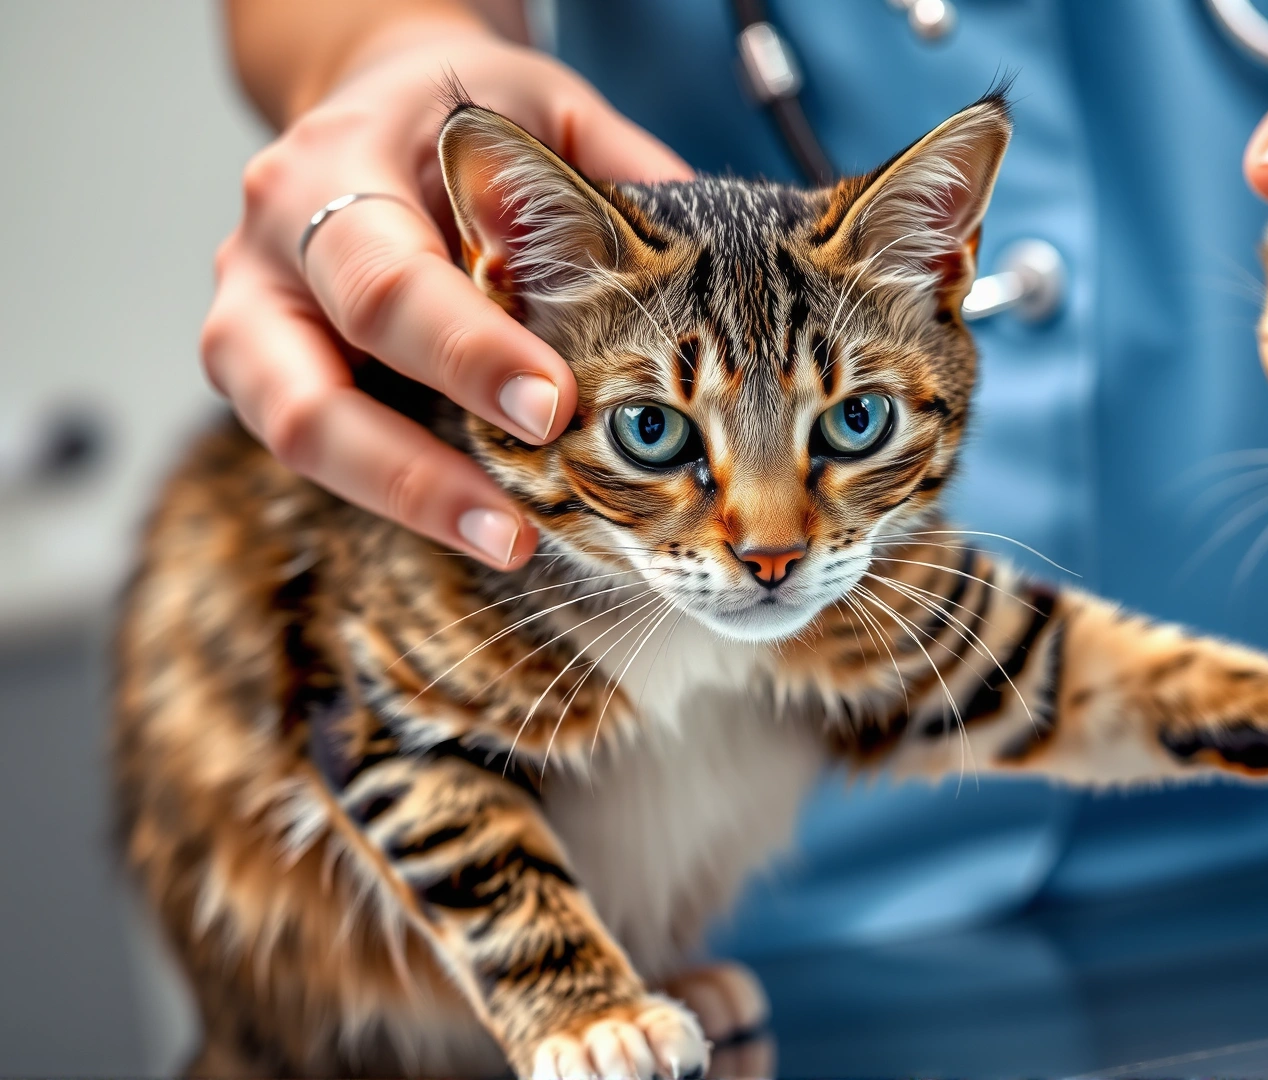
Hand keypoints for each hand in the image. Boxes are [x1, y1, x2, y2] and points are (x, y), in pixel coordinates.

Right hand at [202, 23, 688, 567]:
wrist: (373, 102)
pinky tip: (486, 522)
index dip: (467, 352)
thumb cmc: (466, 119)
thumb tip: (718, 250)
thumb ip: (617, 166)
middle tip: (520, 519)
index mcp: (333, 170)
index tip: (556, 407)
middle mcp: (270, 251)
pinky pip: (319, 452)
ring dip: (405, 501)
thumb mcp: (540, 108)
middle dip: (414, 466)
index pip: (387, 279)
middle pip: (309, 388)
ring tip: (508, 542)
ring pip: (297, 438)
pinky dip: (403, 494)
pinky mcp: (262, 374)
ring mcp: (251, 319)